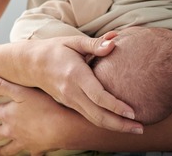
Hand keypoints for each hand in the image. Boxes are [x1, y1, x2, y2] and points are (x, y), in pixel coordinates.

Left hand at [0, 76, 73, 155]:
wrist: (63, 126)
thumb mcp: (21, 90)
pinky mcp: (37, 148)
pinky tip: (28, 155)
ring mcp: (24, 141)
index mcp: (7, 115)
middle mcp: (12, 130)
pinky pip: (31, 154)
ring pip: (9, 148)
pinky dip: (28, 155)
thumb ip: (1, 84)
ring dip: (1, 151)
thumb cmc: (43, 105)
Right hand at [20, 32, 142, 131]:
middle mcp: (71, 92)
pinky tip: (119, 122)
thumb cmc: (55, 49)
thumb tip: (114, 41)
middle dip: (120, 124)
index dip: (116, 107)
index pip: (98, 96)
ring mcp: (69, 101)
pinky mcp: (69, 105)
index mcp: (75, 75)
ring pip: (94, 120)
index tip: (133, 113)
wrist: (30, 64)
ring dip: (115, 127)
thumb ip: (95, 44)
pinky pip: (89, 116)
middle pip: (98, 115)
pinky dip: (105, 122)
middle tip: (141, 128)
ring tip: (135, 129)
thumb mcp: (73, 41)